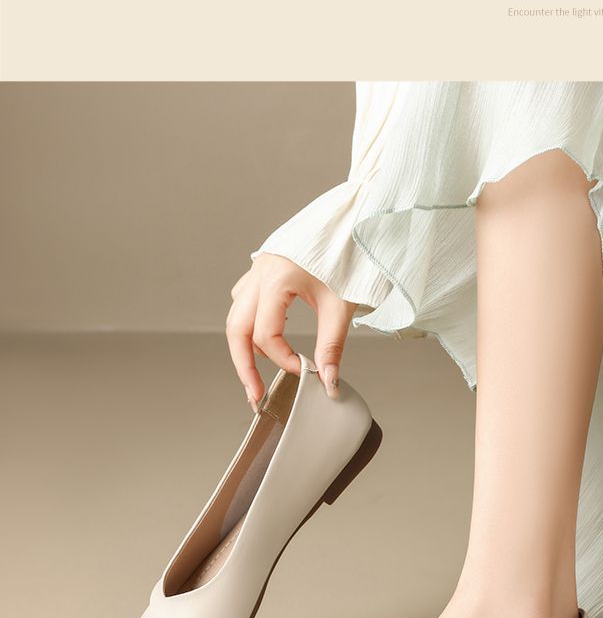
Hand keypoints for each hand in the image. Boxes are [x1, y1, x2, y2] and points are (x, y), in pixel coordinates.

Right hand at [226, 253, 356, 410]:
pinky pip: (245, 302)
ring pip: (236, 317)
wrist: (351, 222)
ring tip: (259, 373)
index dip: (282, 359)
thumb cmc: (348, 255)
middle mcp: (260, 272)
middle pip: (236, 329)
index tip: (303, 370)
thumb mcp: (341, 305)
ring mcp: (257, 270)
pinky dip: (252, 324)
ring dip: (246, 346)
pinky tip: (269, 337)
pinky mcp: (261, 270)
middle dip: (244, 365)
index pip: (266, 333)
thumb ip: (331, 346)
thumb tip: (327, 382)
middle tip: (255, 395)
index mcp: (278, 277)